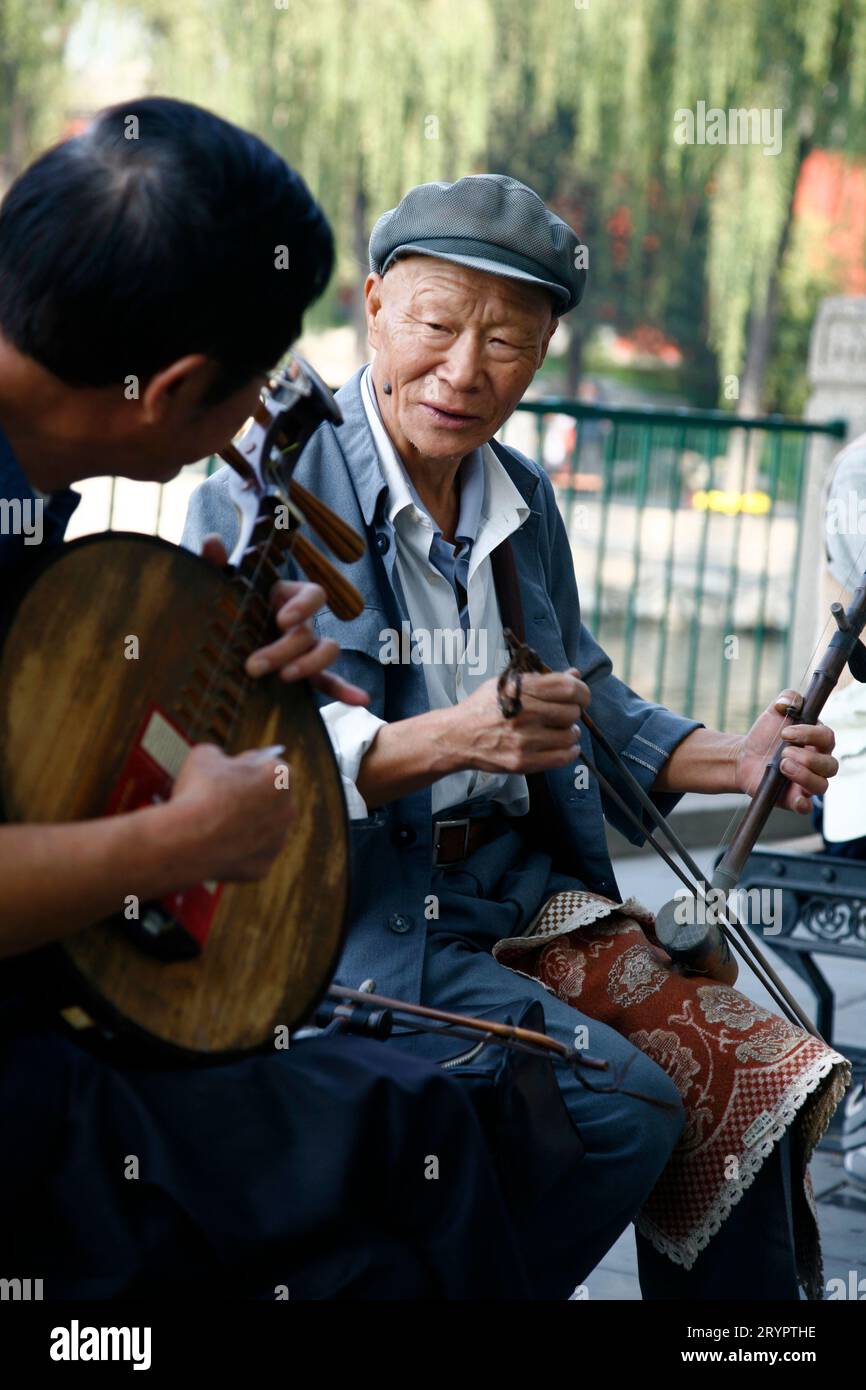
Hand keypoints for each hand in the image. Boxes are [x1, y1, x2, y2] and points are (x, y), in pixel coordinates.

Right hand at [168, 743, 294, 882]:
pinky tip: (216, 846)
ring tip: (216, 824)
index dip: (250, 766)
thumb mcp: (204, 755)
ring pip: (263, 829)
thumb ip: (220, 756)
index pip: (272, 766)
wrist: (185, 841)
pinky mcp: (263, 868)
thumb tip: (218, 762)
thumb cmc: (197, 793)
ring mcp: (277, 842)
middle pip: (271, 799)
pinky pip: (250, 855)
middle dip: (252, 797)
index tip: (233, 770)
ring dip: (246, 826)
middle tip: (223, 797)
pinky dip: (236, 852)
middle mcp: (288, 810)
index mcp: (281, 778)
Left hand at [200, 535, 368, 705]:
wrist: (222, 641)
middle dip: (284, 649)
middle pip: (309, 632)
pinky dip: (346, 690)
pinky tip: (360, 701)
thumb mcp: (221, 589)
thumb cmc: (227, 610)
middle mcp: (302, 622)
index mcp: (287, 597)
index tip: (282, 620)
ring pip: (327, 652)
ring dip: (310, 665)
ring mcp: (306, 649)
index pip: (312, 594)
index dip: (302, 607)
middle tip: (254, 666)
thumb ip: (216, 565)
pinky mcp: (306, 675)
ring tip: (286, 678)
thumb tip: (212, 542)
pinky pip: (330, 682)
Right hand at [448, 667, 589, 774]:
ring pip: (570, 736)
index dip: (582, 692)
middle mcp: (524, 713)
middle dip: (573, 712)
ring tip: (559, 731)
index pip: (569, 688)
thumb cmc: (484, 707)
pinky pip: (562, 758)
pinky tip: (563, 746)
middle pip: (572, 712)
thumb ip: (542, 680)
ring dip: (570, 733)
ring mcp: (524, 740)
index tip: (580, 697)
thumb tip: (575, 676)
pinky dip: (569, 751)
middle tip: (563, 715)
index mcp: (521, 689)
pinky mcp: (523, 762)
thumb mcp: (508, 684)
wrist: (458, 736)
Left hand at [734, 688, 837, 813]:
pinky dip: (803, 803)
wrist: (743, 756)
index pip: (827, 738)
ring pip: (822, 785)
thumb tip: (788, 703)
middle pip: (830, 765)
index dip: (810, 734)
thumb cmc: (765, 735)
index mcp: (817, 741)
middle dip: (807, 758)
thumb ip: (787, 698)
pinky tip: (793, 796)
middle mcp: (817, 763)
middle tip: (784, 753)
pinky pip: (806, 806)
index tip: (786, 733)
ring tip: (783, 766)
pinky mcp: (793, 798)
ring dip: (804, 775)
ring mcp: (807, 782)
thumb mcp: (774, 711)